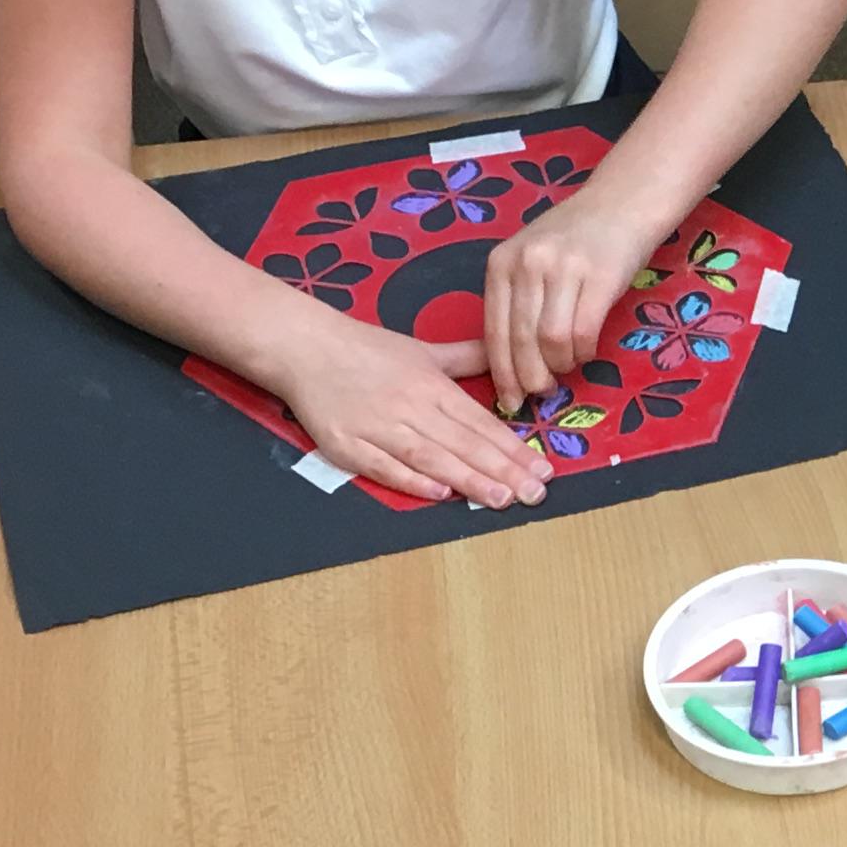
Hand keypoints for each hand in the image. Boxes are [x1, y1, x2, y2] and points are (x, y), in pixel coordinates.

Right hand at [273, 310, 548, 508]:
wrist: (304, 347)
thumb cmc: (366, 349)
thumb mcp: (422, 349)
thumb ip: (465, 359)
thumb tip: (505, 357)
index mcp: (431, 385)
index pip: (480, 422)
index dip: (513, 448)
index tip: (543, 469)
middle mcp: (410, 406)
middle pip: (463, 442)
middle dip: (502, 470)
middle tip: (535, 493)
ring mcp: (378, 426)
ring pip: (431, 456)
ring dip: (467, 479)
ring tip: (501, 499)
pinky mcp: (347, 444)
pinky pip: (384, 466)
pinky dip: (412, 480)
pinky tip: (440, 493)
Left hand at [482, 198, 648, 408]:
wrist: (620, 204)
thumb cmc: (573, 239)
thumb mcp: (530, 261)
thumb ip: (516, 301)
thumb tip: (512, 365)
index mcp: (501, 262)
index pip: (494, 330)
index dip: (501, 373)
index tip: (509, 402)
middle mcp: (527, 263)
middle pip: (522, 340)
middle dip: (531, 377)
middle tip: (543, 392)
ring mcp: (564, 267)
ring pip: (552, 340)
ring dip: (561, 364)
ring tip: (568, 364)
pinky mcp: (600, 276)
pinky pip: (584, 331)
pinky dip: (584, 352)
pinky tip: (586, 350)